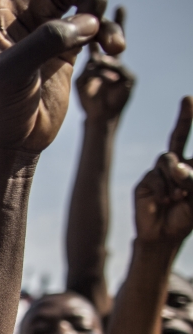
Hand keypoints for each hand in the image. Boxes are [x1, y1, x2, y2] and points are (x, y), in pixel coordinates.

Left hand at [0, 0, 123, 154]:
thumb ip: (47, 39)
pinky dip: (111, 32)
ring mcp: (46, 22)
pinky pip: (101, 21)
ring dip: (98, 6)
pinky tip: (112, 51)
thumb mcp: (11, 73)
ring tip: (98, 39)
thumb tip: (88, 21)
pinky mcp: (70, 41)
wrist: (11, 143)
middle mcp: (19, 7)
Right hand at [133, 97, 192, 248]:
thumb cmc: (186, 215)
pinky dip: (163, 189)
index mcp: (191, 166)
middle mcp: (176, 164)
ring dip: (176, 179)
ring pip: (168, 160)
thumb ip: (190, 178)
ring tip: (178, 198)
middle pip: (180, 135)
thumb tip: (175, 165)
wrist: (163, 234)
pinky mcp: (146, 179)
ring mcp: (159, 170)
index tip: (191, 102)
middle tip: (188, 99)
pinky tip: (164, 201)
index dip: (192, 123)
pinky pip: (155, 175)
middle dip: (185, 117)